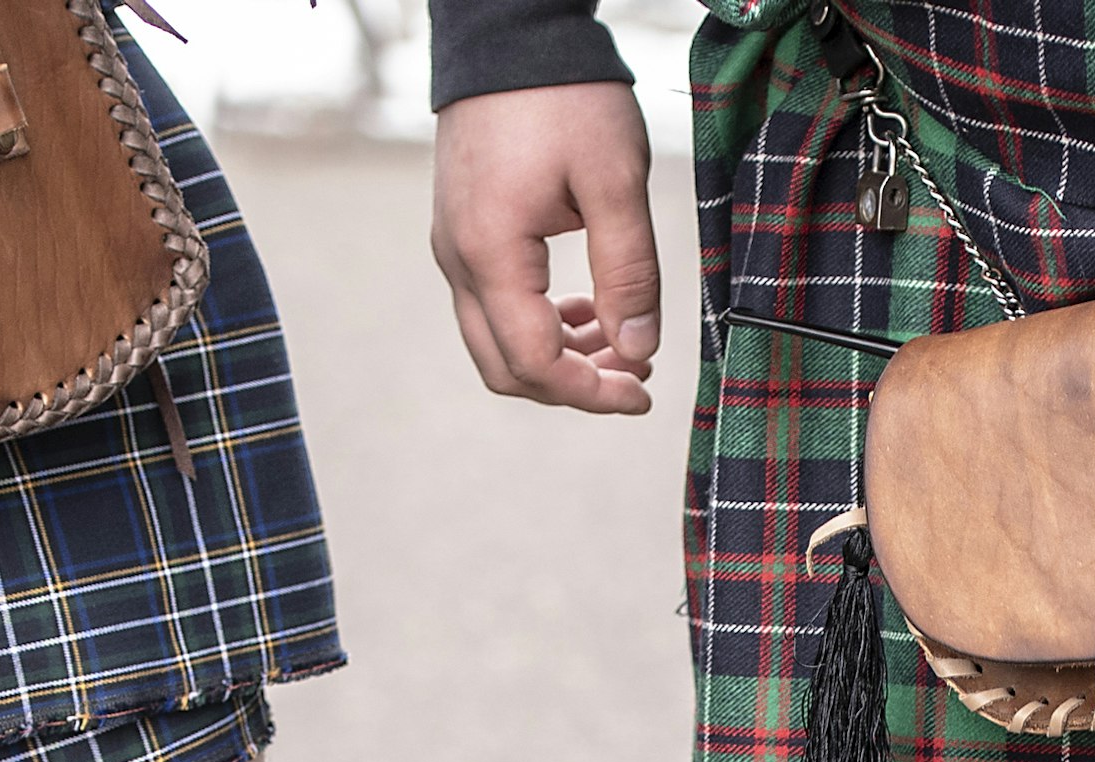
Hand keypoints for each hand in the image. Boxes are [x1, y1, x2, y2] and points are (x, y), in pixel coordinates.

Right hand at [430, 83, 662, 414]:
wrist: (509, 33)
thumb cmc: (565, 96)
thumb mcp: (614, 180)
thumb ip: (628, 271)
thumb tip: (639, 349)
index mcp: (492, 254)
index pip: (535, 362)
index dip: (592, 393)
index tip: (643, 393)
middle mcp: (458, 262)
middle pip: (505, 369)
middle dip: (572, 386)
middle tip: (634, 375)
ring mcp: (452, 248)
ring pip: (495, 343)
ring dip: (557, 356)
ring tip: (619, 337)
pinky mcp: (460, 233)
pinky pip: (491, 307)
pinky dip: (538, 323)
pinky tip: (584, 307)